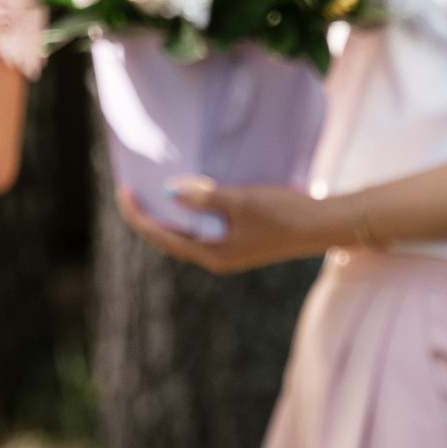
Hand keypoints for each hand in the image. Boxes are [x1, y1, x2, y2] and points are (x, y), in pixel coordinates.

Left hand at [114, 177, 334, 273]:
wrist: (323, 225)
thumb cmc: (284, 213)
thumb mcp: (240, 201)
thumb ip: (204, 196)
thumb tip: (170, 191)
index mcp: (213, 255)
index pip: (163, 237)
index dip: (139, 216)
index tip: (123, 192)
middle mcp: (217, 258)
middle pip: (170, 239)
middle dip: (149, 216)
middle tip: (131, 190)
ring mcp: (229, 251)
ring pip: (187, 234)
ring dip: (168, 214)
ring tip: (152, 191)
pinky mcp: (241, 241)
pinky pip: (204, 228)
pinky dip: (190, 213)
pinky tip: (189, 195)